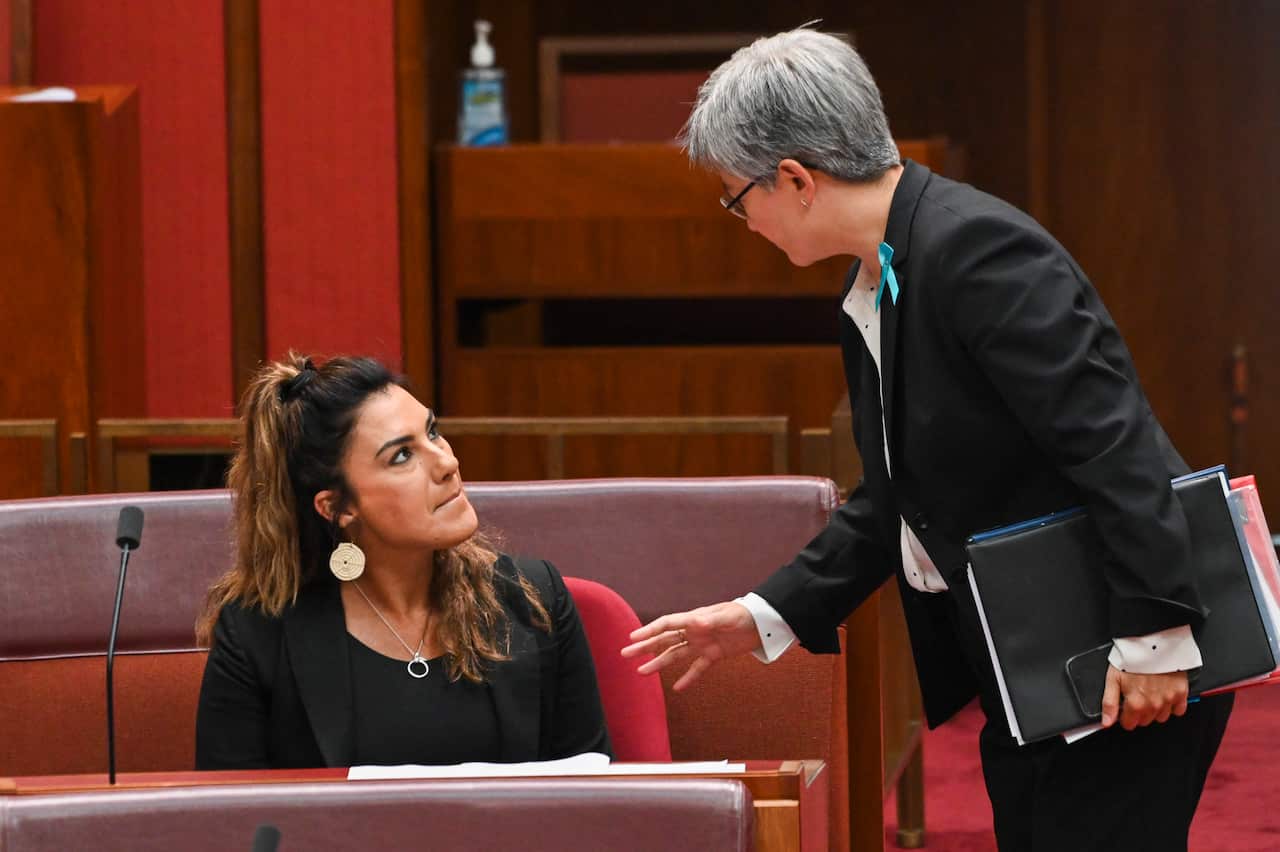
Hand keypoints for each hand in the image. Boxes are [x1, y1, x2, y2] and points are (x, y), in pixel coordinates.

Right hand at [620, 601, 760, 690]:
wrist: (762, 622)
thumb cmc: (744, 614)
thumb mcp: (728, 617)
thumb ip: (711, 621)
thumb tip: (694, 622)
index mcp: (694, 619)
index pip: (667, 625)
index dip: (649, 631)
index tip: (632, 638)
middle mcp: (694, 632)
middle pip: (665, 640)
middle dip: (645, 647)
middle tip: (625, 655)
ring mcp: (702, 644)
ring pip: (675, 656)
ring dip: (659, 664)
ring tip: (641, 673)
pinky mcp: (714, 655)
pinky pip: (697, 669)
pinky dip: (688, 679)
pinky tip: (676, 689)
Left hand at [1100, 665, 1189, 729]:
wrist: (1154, 643)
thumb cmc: (1132, 658)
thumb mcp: (1113, 678)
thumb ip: (1109, 703)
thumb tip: (1106, 722)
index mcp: (1136, 704)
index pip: (1129, 724)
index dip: (1124, 716)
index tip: (1125, 707)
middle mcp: (1153, 705)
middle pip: (1144, 721)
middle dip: (1138, 712)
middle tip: (1136, 696)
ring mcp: (1168, 700)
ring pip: (1160, 717)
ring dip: (1154, 709)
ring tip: (1150, 692)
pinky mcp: (1181, 693)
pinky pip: (1178, 710)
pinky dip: (1172, 705)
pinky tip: (1164, 694)